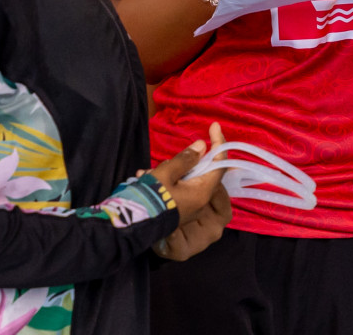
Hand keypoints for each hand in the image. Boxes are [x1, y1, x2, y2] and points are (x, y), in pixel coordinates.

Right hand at [150, 123, 230, 260]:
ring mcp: (190, 208)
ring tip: (148, 174)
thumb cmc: (152, 197)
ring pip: (187, 180)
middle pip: (201, 172)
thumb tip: (202, 146)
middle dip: (183, 162)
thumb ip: (185, 159)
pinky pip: (179, 189)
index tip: (214, 126)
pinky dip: (167, 181)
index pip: (219, 164)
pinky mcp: (179, 211)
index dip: (219, 143)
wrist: (134, 225)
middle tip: (163, 164)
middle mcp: (200, 202)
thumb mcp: (166, 173)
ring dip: (171, 172)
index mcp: (202, 192)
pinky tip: (147, 179)